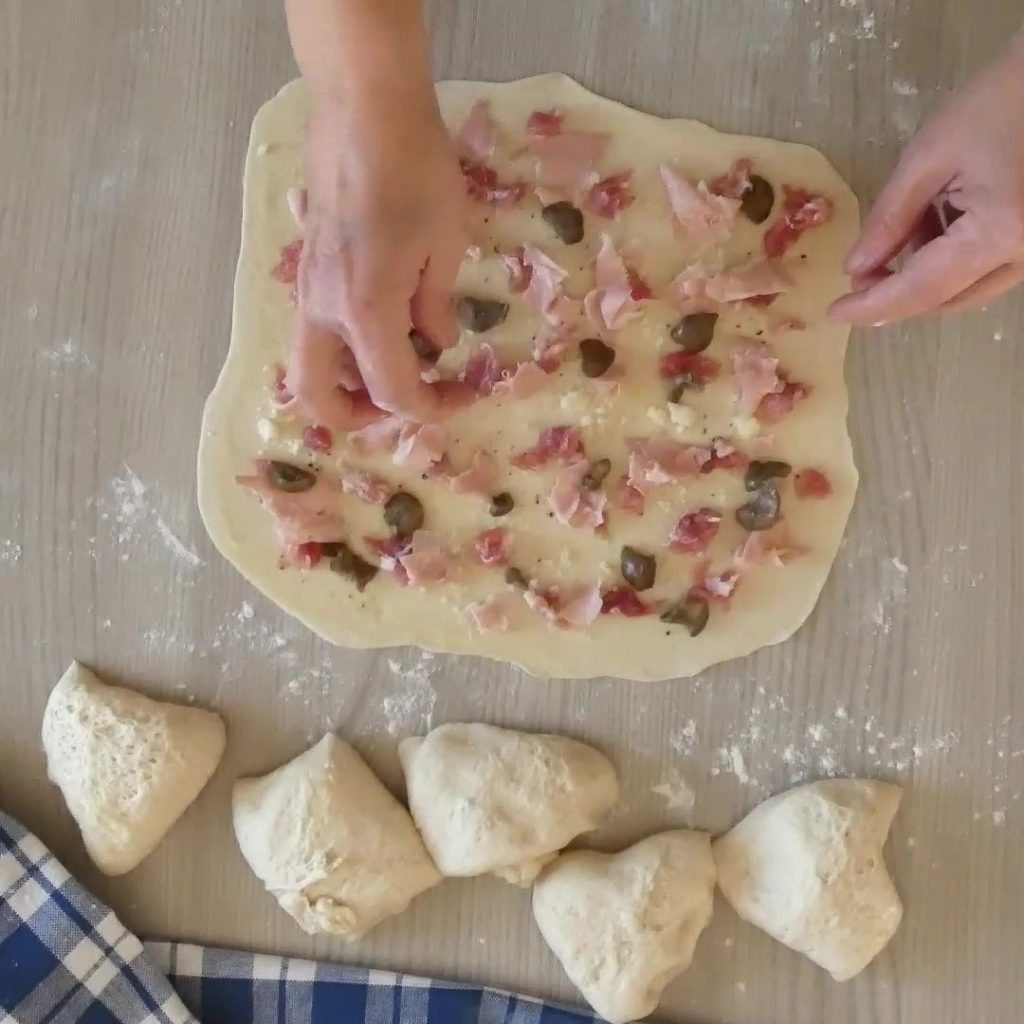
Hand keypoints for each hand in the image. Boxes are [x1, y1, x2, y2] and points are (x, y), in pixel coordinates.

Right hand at [298, 85, 470, 421]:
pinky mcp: (307, 270)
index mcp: (366, 313)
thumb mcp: (446, 246)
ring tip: (402, 361)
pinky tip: (385, 323)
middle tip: (410, 398)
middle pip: (320, 399)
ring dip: (351, 384)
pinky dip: (345, 349)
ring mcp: (308, 290)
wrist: (364, 109)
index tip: (466, 393)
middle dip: (363, 416)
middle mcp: (325, 312)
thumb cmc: (417, 171)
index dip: (433, 407)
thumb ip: (437, 307)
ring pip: (311, 367)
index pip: (394, 392)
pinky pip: (316, 332)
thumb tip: (436, 344)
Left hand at [830, 37, 1023, 323]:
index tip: (835, 313)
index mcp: (999, 233)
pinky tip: (932, 226)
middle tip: (857, 279)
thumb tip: (856, 268)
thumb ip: (889, 218)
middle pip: (947, 299)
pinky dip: (950, 261)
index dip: (874, 306)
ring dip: (923, 278)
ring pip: (967, 290)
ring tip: (895, 240)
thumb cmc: (999, 99)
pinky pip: (987, 269)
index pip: (923, 290)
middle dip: (897, 296)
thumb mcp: (930, 156)